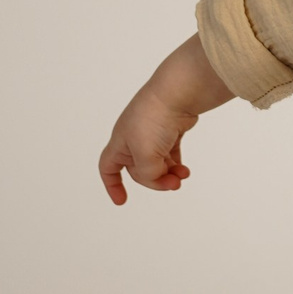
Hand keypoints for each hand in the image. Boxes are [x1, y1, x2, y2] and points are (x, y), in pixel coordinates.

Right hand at [97, 35, 230, 204]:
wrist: (178, 92)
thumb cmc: (155, 118)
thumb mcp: (145, 155)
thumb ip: (148, 173)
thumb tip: (160, 177)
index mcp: (120, 142)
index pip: (108, 167)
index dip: (112, 184)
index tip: (122, 201)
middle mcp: (134, 138)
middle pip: (140, 170)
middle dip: (156, 180)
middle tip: (173, 184)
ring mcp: (153, 133)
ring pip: (158, 164)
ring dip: (169, 174)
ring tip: (182, 176)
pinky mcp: (170, 130)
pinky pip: (170, 154)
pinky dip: (176, 165)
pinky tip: (184, 170)